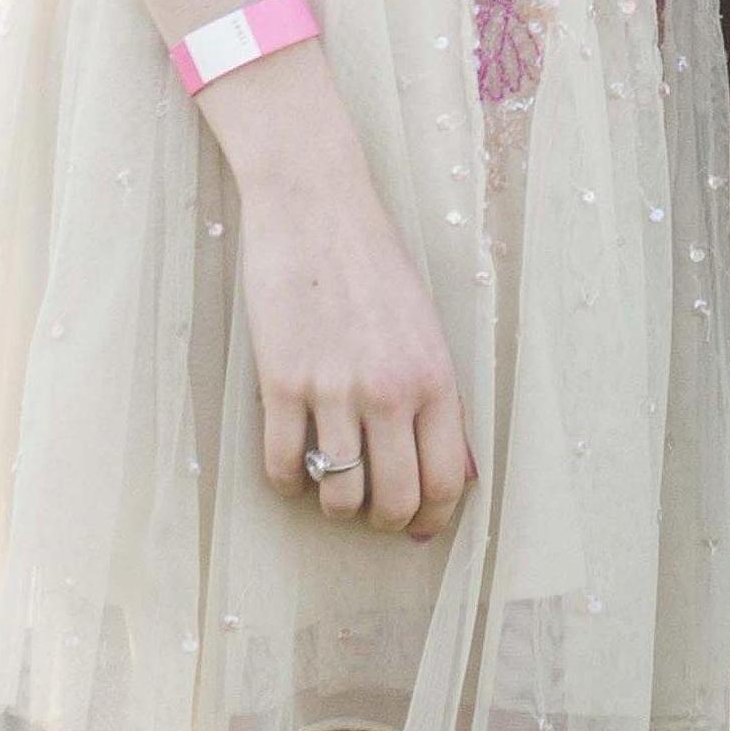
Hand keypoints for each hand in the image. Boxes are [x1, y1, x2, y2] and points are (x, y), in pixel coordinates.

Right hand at [206, 46, 473, 542]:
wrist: (316, 204)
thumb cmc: (372, 261)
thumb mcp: (423, 325)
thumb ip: (432, 393)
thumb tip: (441, 465)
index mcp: (435, 375)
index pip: (447, 480)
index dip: (432, 518)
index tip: (416, 526)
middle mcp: (391, 390)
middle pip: (394, 500)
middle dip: (382, 520)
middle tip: (370, 511)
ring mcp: (335, 389)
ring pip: (339, 496)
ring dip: (333, 505)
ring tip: (329, 484)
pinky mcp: (283, 382)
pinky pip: (283, 467)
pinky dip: (286, 480)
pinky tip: (290, 464)